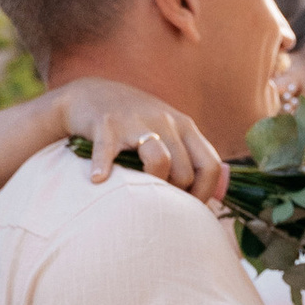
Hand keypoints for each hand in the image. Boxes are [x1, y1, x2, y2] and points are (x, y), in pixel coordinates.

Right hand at [60, 80, 228, 208]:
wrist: (91, 94)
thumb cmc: (133, 123)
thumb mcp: (168, 131)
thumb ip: (188, 157)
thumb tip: (214, 196)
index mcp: (185, 127)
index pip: (211, 165)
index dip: (205, 194)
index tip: (189, 210)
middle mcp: (166, 121)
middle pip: (185, 171)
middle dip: (175, 197)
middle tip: (160, 207)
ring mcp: (136, 121)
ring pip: (159, 159)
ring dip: (152, 185)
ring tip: (140, 198)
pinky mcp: (106, 123)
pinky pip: (108, 149)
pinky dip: (103, 166)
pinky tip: (98, 180)